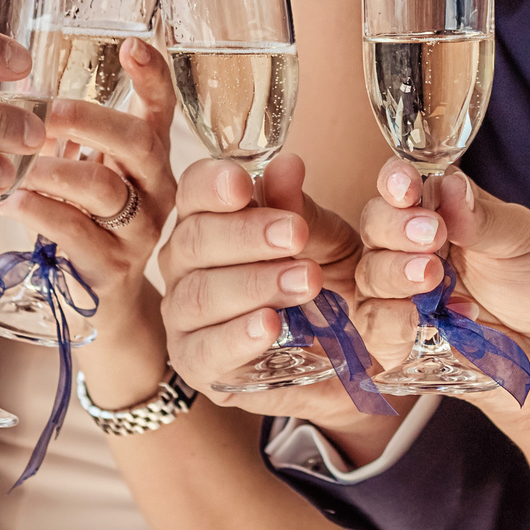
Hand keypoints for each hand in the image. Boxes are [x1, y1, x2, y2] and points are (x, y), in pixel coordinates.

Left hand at [0, 38, 185, 405]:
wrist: (105, 300)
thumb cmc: (85, 218)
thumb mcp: (81, 167)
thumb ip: (54, 133)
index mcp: (149, 154)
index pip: (161, 106)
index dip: (151, 75)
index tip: (132, 43)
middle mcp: (155, 187)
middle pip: (138, 142)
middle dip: (92, 121)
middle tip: (48, 112)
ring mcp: (138, 228)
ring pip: (105, 189)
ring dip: (56, 171)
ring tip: (19, 164)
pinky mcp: (112, 265)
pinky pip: (78, 233)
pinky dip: (40, 212)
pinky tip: (11, 201)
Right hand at [158, 153, 412, 444]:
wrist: (345, 352)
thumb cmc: (325, 282)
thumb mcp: (325, 241)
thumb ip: (300, 209)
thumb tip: (288, 165)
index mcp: (208, 219)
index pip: (194, 192)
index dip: (213, 185)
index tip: (243, 184)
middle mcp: (185, 264)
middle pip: (195, 241)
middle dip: (247, 236)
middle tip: (297, 236)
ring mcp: (185, 316)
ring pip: (199, 295)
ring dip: (254, 285)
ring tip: (305, 282)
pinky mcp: (198, 364)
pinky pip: (205, 350)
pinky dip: (237, 337)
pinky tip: (269, 325)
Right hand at [355, 159, 529, 413]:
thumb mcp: (522, 240)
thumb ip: (482, 217)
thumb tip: (451, 185)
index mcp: (437, 212)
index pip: (400, 186)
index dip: (396, 182)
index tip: (409, 186)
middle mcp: (408, 248)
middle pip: (374, 225)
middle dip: (395, 227)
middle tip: (432, 235)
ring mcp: (399, 295)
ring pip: (369, 275)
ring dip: (394, 272)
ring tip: (433, 276)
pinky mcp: (399, 340)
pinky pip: (375, 327)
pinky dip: (396, 320)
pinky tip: (433, 319)